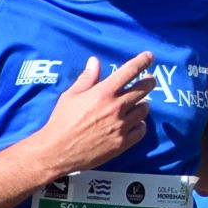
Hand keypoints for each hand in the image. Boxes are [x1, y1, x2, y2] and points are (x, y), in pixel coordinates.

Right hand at [33, 52, 152, 177]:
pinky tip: (133, 123)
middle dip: (149, 81)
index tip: (150, 56)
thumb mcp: (70, 96)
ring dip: (142, 104)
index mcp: (103, 93)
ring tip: (136, 105)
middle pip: (144, 89)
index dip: (142, 61)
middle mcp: (116, 107)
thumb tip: (94, 61)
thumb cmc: (61, 121)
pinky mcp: (123, 142)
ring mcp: (121, 126)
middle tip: (149, 80)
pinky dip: (139, 124)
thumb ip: (87, 78)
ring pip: (144, 109)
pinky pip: (141, 129)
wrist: (57, 151)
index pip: (129, 71)